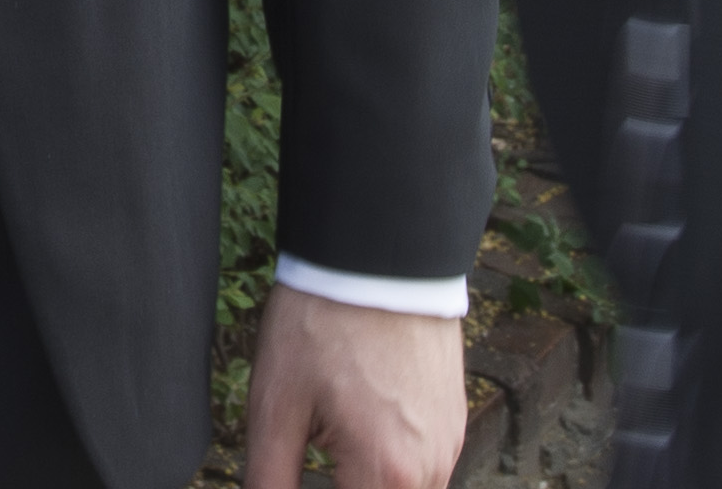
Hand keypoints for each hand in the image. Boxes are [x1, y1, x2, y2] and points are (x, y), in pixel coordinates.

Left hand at [241, 285, 467, 488]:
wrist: (376, 255)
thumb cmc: (323, 322)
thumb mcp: (274, 406)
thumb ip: (269, 480)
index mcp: (386, 474)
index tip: (290, 478)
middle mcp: (430, 469)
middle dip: (344, 487)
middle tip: (312, 453)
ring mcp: (448, 445)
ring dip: (368, 482)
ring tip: (330, 442)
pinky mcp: (453, 422)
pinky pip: (424, 469)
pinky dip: (390, 467)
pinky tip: (357, 431)